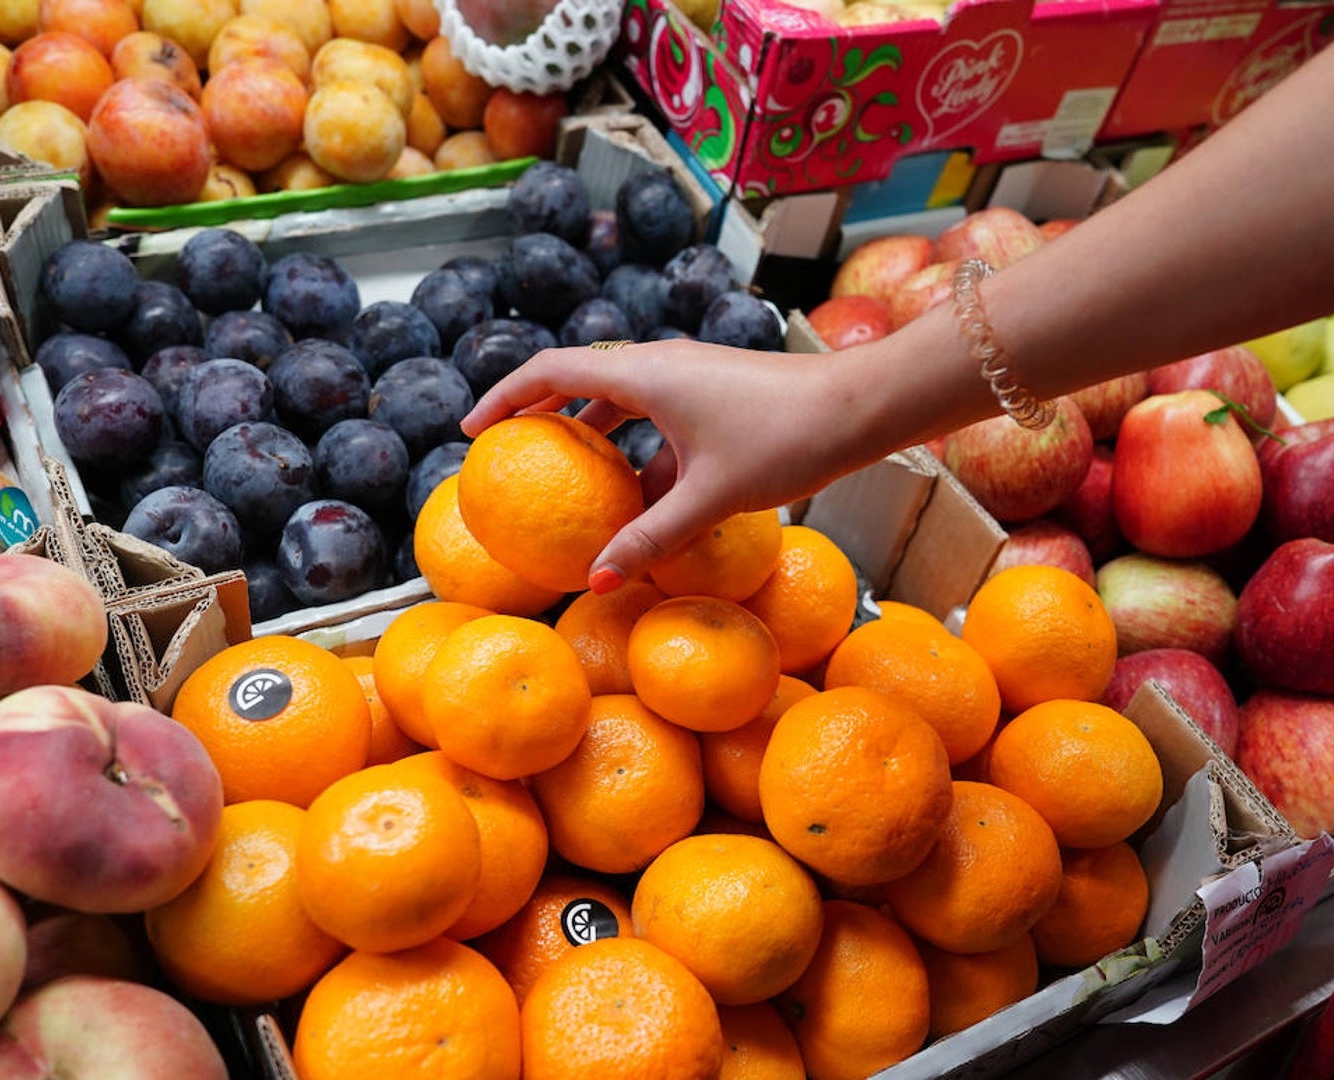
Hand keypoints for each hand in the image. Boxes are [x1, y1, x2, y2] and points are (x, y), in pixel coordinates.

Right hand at [462, 338, 880, 589]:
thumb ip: (651, 538)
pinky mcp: (714, 395)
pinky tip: (641, 501)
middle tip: (510, 456)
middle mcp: (661, 364)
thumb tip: (598, 583)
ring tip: (570, 487)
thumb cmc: (786, 440)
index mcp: (645, 373)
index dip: (505, 398)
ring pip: (621, 401)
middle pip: (580, 381)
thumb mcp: (710, 497)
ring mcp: (689, 378)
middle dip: (541, 416)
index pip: (551, 372)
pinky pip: (656, 418)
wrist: (860, 407)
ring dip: (592, 438)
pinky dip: (636, 452)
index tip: (473, 431)